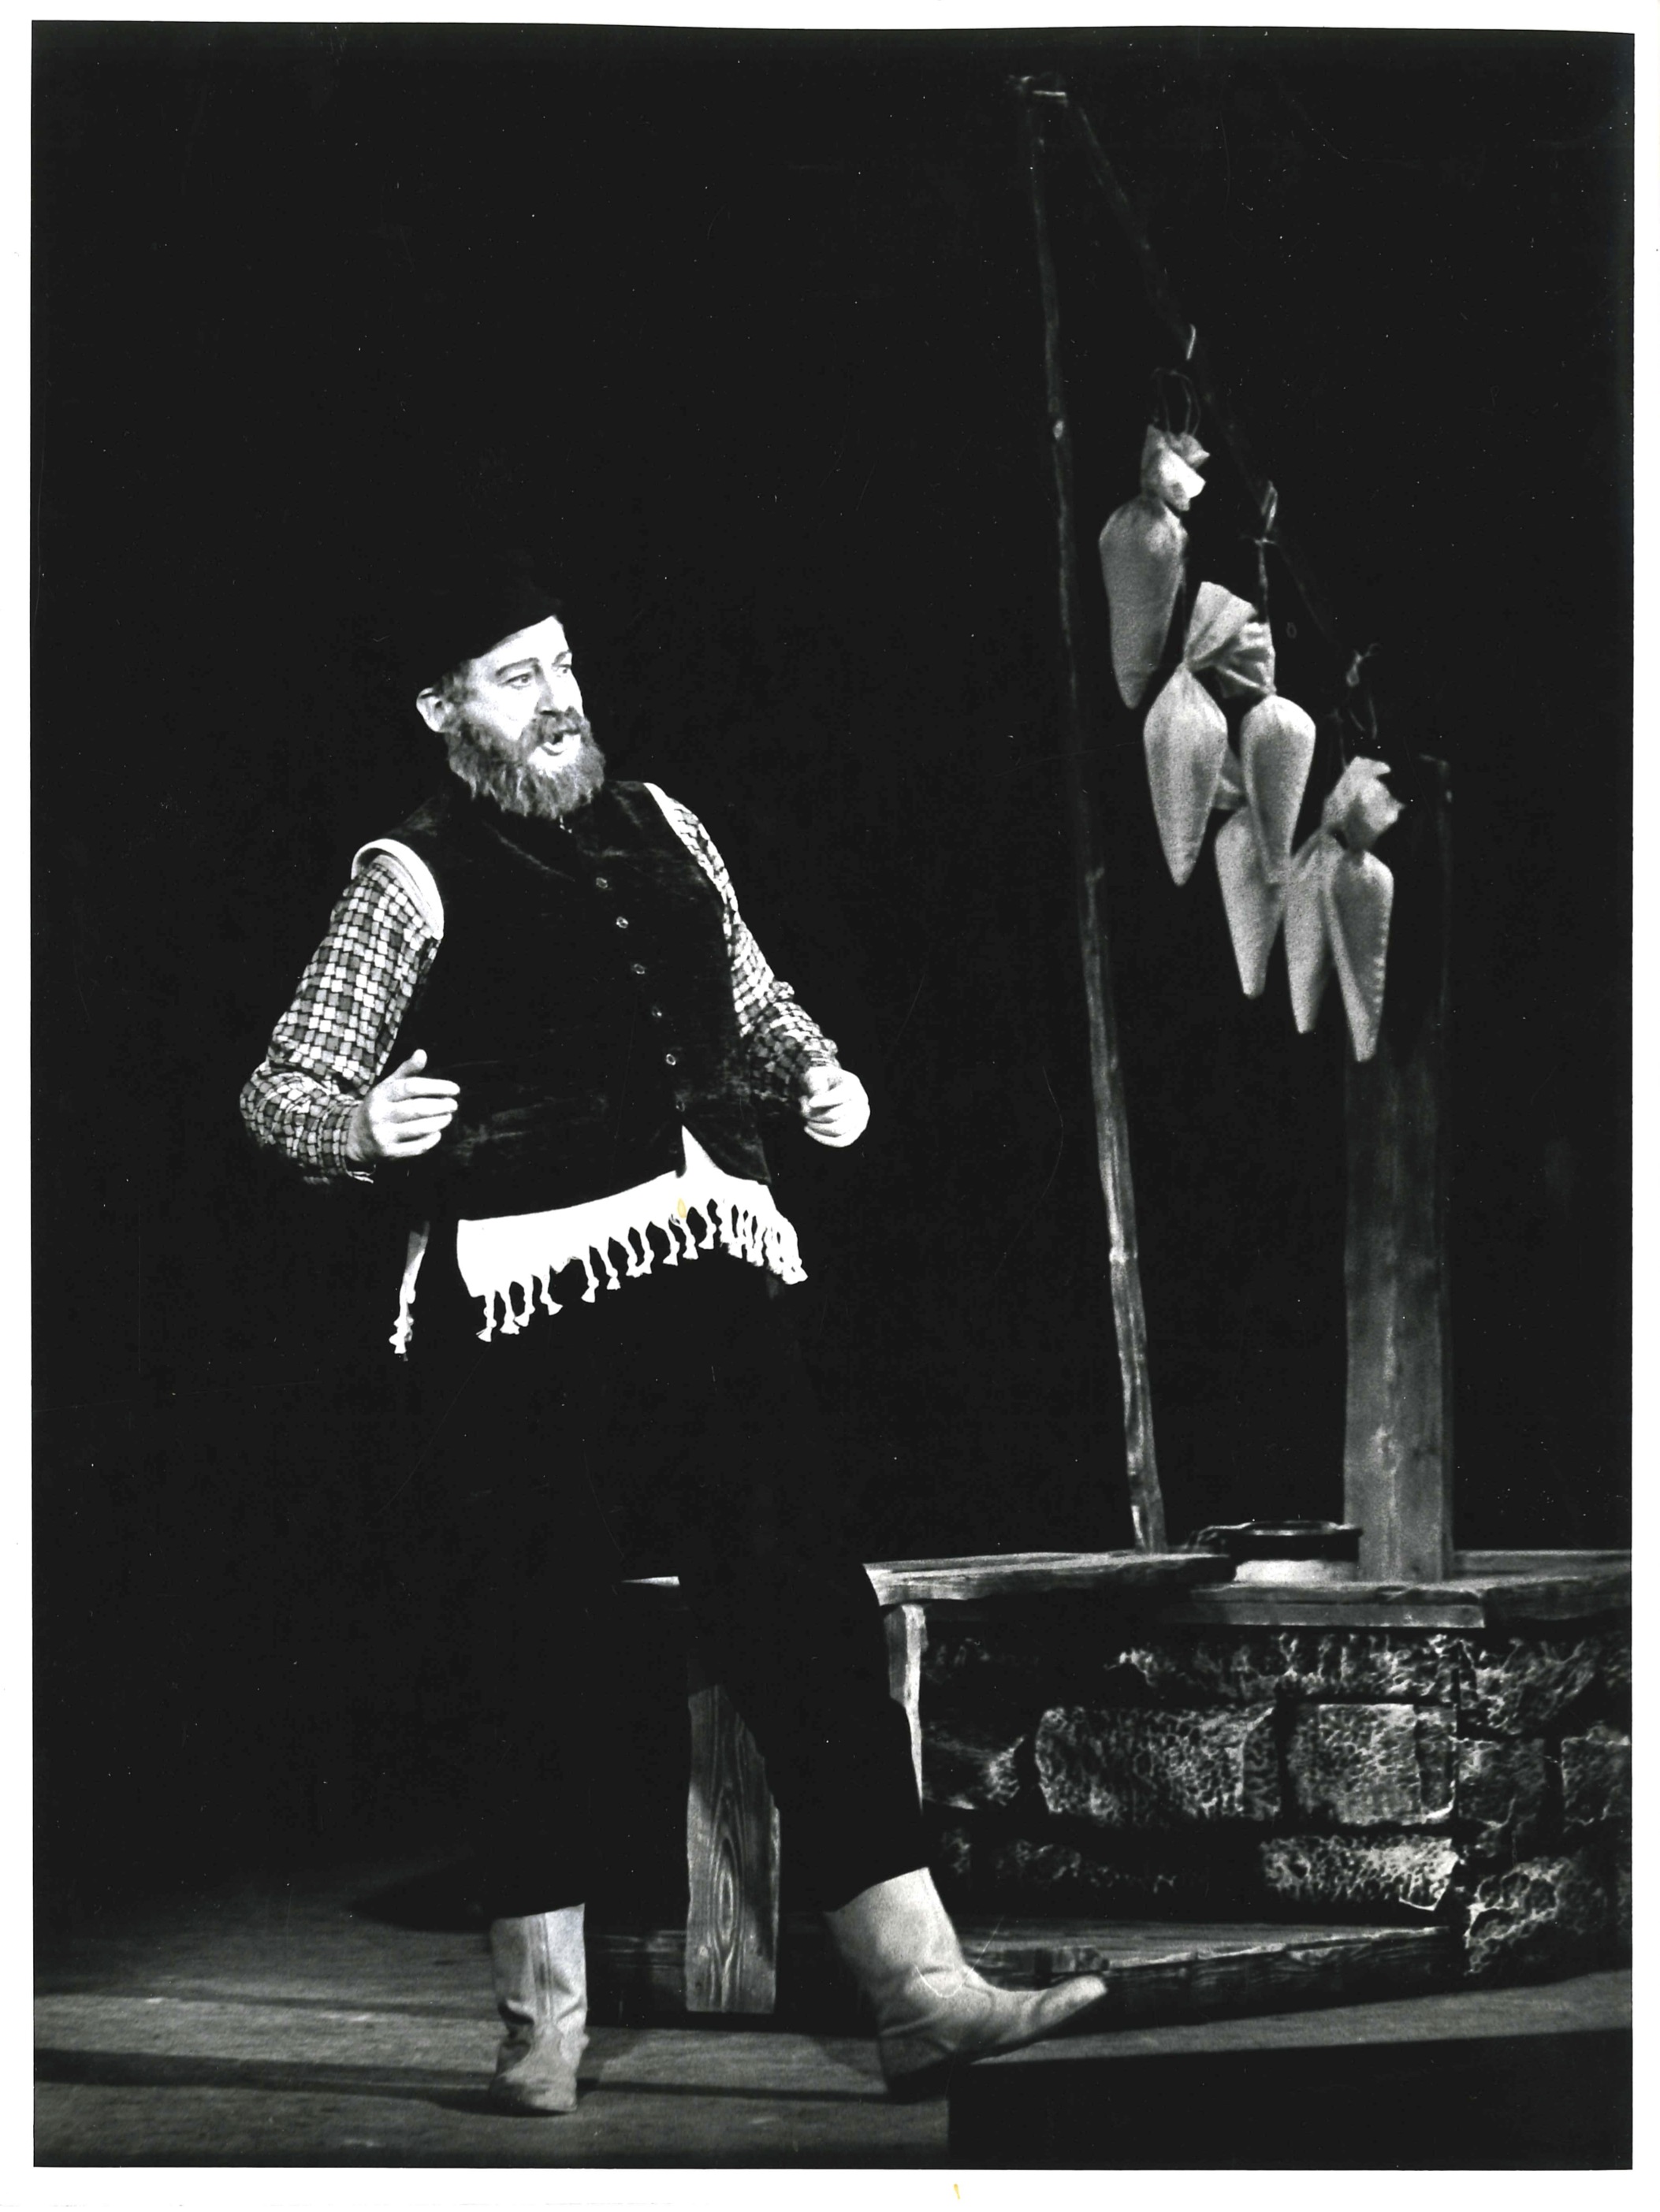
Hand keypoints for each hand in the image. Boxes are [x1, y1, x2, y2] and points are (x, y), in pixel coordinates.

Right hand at [345, 1049, 459, 1164]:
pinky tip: (437, 1133)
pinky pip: (416, 1147)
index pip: (411, 1087)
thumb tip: (422, 1053)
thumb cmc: (380, 1106)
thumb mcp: (387, 1086)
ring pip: (419, 1129)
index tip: (455, 1089)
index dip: (436, 1087)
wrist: (354, 1137)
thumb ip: (406, 1071)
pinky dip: (431, 1140)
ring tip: (448, 1117)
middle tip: (453, 1105)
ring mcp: (383, 1135)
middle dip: (440, 1106)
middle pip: (417, 1109)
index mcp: (380, 1095)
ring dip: (439, 1122)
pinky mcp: (389, 1153)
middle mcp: (379, 1114)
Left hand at [799, 1063, 869, 1149]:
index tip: (809, 1102)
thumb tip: (817, 1096)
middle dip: (815, 1115)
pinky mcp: (855, 1132)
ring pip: (837, 1130)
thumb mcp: (814, 1075)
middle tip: (802, 1111)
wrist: (828, 1090)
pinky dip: (823, 1138)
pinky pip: (841, 1141)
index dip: (825, 1100)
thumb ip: (814, 1082)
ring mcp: (861, 1118)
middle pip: (835, 1115)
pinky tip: (809, 1130)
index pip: (841, 1095)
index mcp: (852, 1085)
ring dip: (817, 1127)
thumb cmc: (819, 1081)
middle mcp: (861, 1102)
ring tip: (806, 1120)